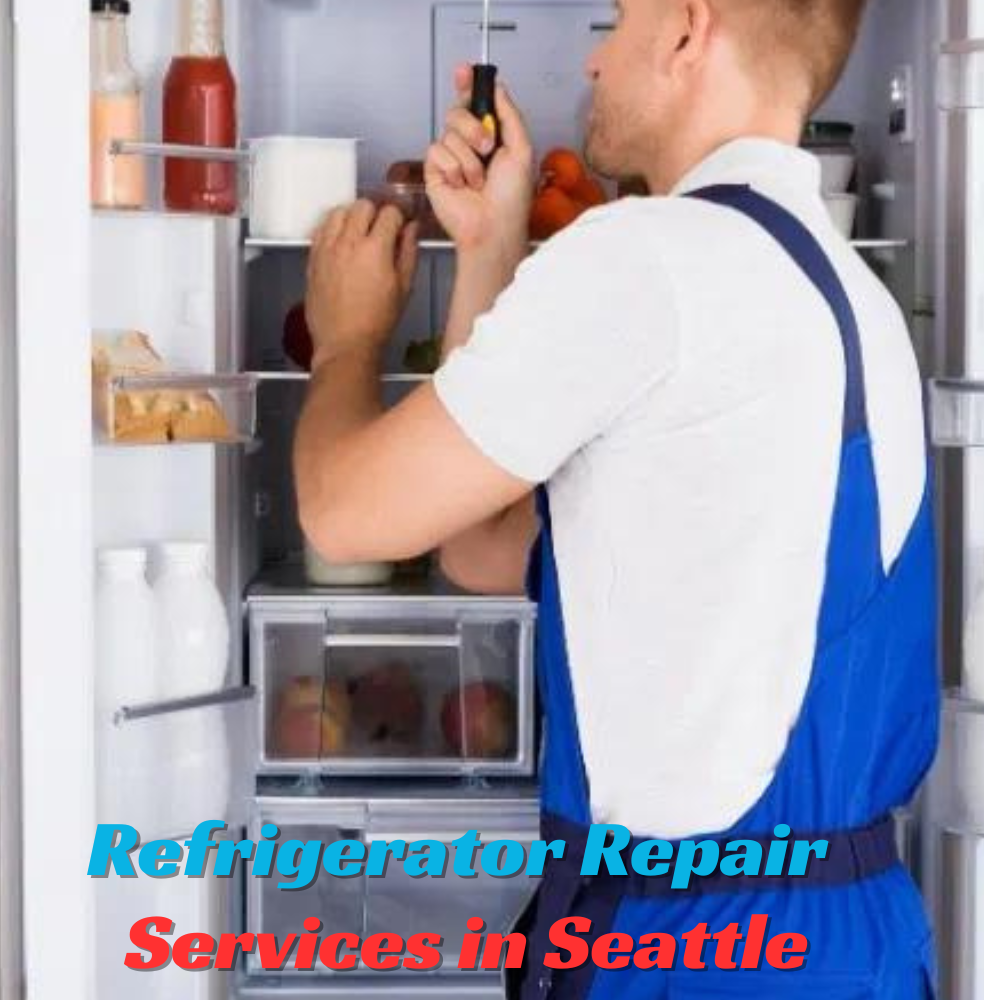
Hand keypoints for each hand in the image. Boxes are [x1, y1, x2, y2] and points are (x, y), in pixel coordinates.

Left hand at [306, 200, 418, 369]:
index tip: (401, 224)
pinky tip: (341, 241)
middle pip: (363, 205)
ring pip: (338, 211)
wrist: (345, 343)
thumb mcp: (404, 287)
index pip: (389, 213)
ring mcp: (327, 249)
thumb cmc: (376, 321)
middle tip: (381, 227)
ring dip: (352, 215)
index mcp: (376, 249)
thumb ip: (408, 252)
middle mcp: (348, 243)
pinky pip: (321, 228)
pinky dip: (332, 228)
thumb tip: (411, 229)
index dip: (399, 216)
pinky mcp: (313, 258)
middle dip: (376, 212)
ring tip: (359, 231)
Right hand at [425, 65, 532, 257]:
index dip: (467, 85)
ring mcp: (451, 158)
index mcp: (491, 136)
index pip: (474, 103)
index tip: (464, 71)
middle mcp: (469, 145)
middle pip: (457, 111)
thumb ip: (510, 114)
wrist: (493, 226)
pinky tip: (462, 186)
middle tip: (487, 147)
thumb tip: (498, 87)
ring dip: (468, 157)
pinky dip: (454, 168)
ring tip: (478, 180)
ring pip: (448, 132)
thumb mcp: (522, 149)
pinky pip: (437, 151)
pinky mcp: (435, 171)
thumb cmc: (511, 198)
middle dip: (473, 127)